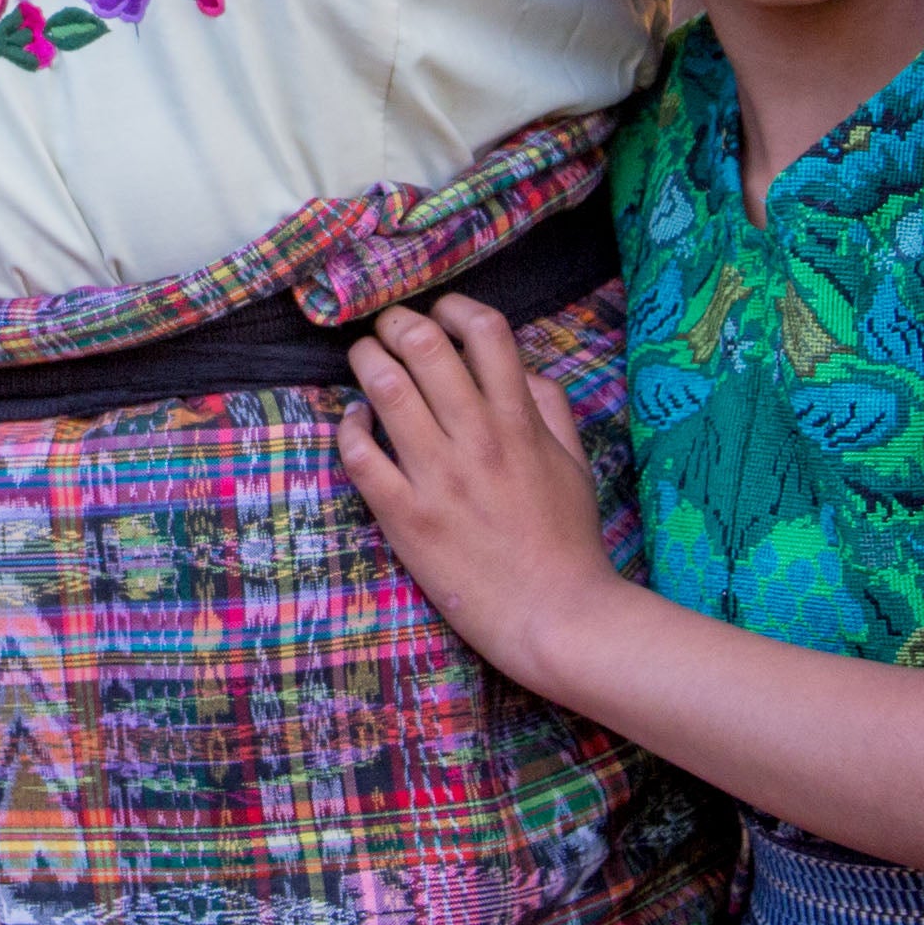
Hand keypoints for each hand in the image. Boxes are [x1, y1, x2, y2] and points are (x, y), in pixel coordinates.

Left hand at [336, 292, 616, 692]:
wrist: (555, 616)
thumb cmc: (567, 541)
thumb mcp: (573, 463)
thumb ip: (549, 407)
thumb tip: (521, 365)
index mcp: (520, 422)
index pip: (487, 332)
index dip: (456, 307)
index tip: (441, 312)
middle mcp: (477, 439)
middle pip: (424, 345)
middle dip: (396, 321)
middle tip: (387, 326)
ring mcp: (438, 477)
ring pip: (385, 389)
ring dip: (366, 360)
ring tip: (364, 358)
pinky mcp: (405, 516)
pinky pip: (360, 455)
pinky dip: (350, 425)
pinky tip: (356, 421)